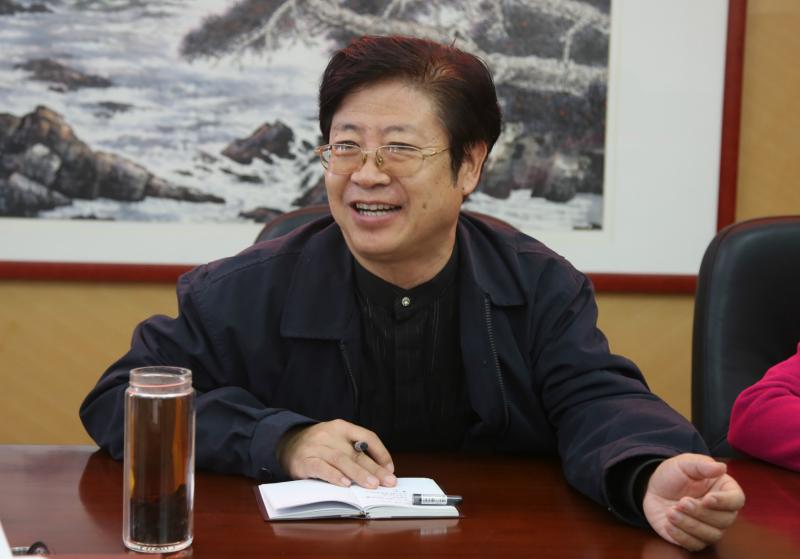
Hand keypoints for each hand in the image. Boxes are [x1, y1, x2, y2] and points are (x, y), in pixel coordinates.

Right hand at [277, 419, 396, 488]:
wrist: (286, 443)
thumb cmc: (319, 446)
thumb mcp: (336, 441)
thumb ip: (353, 452)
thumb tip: (379, 472)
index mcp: (342, 427)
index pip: (367, 436)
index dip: (381, 452)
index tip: (390, 468)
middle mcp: (330, 434)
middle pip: (356, 452)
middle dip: (375, 469)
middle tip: (388, 482)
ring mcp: (317, 446)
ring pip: (341, 460)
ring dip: (358, 474)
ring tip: (372, 485)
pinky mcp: (304, 460)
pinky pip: (322, 468)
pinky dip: (335, 476)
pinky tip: (345, 485)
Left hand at [643, 453, 744, 550]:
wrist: (654, 488)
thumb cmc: (674, 474)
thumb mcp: (684, 464)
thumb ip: (702, 465)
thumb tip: (722, 467)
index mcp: (724, 490)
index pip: (736, 500)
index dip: (725, 502)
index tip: (707, 499)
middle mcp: (721, 511)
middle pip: (724, 521)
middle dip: (701, 513)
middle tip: (682, 502)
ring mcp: (709, 527)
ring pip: (711, 535)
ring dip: (690, 524)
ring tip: (671, 511)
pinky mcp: (694, 538)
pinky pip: (695, 545)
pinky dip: (681, 536)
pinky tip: (668, 524)